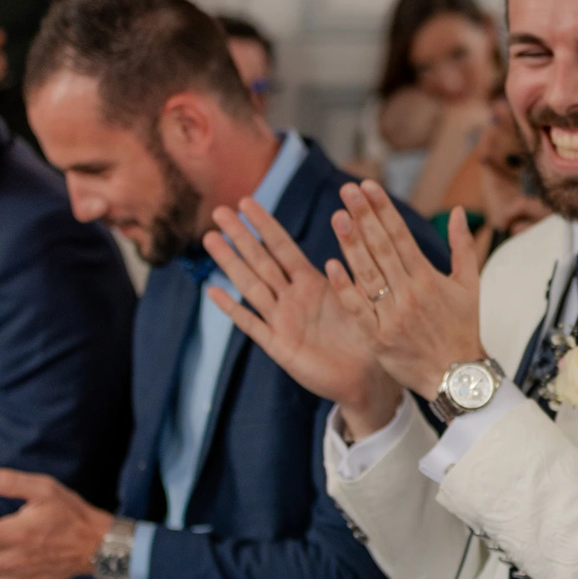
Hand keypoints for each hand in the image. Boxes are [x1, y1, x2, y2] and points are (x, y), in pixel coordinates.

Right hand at [202, 198, 398, 428]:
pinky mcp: (279, 346)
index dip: (265, 226)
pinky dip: (233, 309)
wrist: (366, 377)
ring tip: (211, 239)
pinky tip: (213, 292)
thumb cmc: (366, 336)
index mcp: (311, 283)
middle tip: (218, 211)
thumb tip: (351, 233)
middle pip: (261, 261)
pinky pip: (252, 325)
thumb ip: (349, 272)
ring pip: (251, 286)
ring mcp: (282, 321)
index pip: (283, 248)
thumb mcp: (359, 298)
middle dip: (240, 236)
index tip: (247, 201)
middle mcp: (292, 298)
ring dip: (231, 263)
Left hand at [327, 180, 481, 400]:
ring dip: (351, 244)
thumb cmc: (462, 328)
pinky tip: (331, 265)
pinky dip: (345, 288)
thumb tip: (458, 211)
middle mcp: (410, 293)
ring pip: (368, 274)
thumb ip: (462, 246)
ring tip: (337, 217)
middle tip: (347, 190)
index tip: (368, 186)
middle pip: (382, 248)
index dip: (383, 209)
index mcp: (430, 278)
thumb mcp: (470, 285)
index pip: (401, 236)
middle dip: (364, 217)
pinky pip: (358, 309)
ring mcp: (393, 315)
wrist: (456, 376)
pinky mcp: (378, 337)